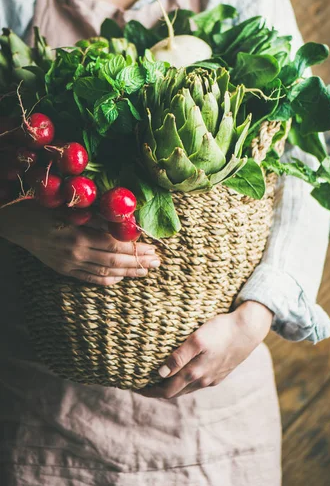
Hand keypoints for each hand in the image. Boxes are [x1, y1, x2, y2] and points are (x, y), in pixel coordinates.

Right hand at [0, 201, 159, 284]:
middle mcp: (77, 252)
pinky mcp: (63, 270)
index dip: (137, 248)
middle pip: (115, 261)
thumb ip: (97, 214)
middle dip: (139, 262)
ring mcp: (70, 264)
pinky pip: (90, 279)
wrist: (14, 221)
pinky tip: (121, 278)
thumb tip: (124, 219)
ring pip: (106, 272)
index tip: (154, 247)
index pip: (116, 245)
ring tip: (146, 271)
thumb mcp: (71, 205)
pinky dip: (108, 280)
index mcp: (80, 234)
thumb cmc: (44, 205)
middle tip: (158, 261)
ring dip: (128, 272)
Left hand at [139, 301, 272, 398]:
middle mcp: (203, 380)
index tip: (135, 386)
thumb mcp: (197, 339)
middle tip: (141, 384)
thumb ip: (179, 357)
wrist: (249, 329)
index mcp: (195, 373)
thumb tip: (161, 373)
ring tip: (159, 379)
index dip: (149, 390)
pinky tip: (183, 372)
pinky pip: (198, 382)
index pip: (166, 390)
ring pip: (187, 388)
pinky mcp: (221, 373)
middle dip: (157, 390)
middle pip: (175, 392)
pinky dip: (185, 381)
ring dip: (172, 386)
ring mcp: (213, 378)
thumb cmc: (221, 330)